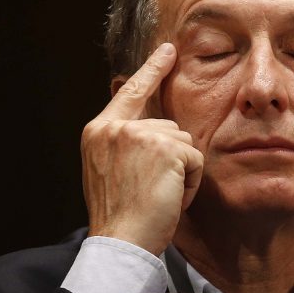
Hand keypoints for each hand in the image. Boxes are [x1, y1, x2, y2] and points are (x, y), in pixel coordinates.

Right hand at [81, 43, 203, 255]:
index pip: (131, 91)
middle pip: (168, 127)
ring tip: (158, 196)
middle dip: (171, 160)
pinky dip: (190, 182)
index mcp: (98, 131)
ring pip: (184, 143)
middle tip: (150, 192)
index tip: (168, 50)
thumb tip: (160, 129)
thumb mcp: (110, 171)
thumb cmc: (119, 216)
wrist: (120, 241)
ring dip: (181, 172)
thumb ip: (126, 144)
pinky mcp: (164, 148)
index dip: (152, 70)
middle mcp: (116, 127)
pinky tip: (170, 198)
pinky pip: (195, 159)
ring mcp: (139, 135)